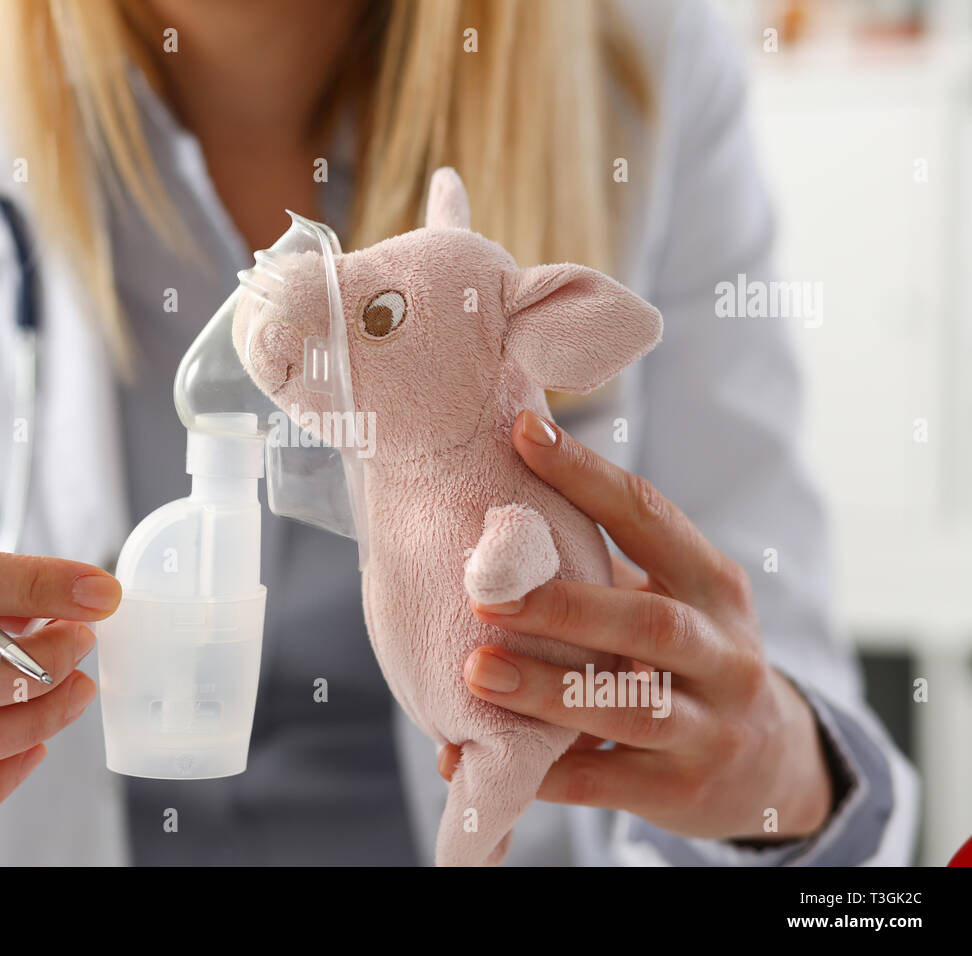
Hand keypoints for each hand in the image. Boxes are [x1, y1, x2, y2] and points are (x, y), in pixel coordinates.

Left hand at [439, 411, 832, 841]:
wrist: (771, 766)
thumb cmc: (687, 662)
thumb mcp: (673, 605)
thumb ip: (601, 571)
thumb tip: (484, 525)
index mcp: (712, 586)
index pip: (649, 516)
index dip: (586, 475)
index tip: (522, 436)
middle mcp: (724, 651)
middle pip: (647, 622)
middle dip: (561, 607)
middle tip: (482, 594)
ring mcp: (712, 726)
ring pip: (630, 706)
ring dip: (547, 691)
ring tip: (476, 674)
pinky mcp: (685, 789)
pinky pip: (605, 781)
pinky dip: (540, 772)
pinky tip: (476, 758)